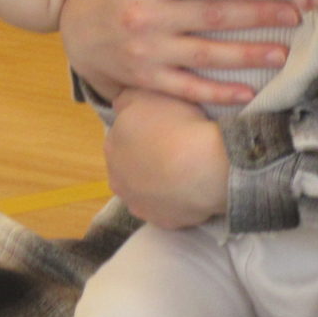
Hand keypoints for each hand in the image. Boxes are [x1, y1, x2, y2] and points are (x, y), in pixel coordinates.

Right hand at [59, 0, 297, 105]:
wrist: (77, 31)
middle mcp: (146, 14)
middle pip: (215, 15)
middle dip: (261, 14)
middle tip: (295, 12)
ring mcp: (147, 49)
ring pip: (208, 53)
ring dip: (249, 54)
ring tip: (283, 52)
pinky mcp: (146, 77)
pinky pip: (188, 86)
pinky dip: (217, 91)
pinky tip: (247, 92)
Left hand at [105, 88, 227, 228]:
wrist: (205, 166)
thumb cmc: (177, 125)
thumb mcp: (147, 95)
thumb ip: (127, 99)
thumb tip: (121, 105)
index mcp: (112, 145)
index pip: (123, 136)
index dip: (144, 131)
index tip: (164, 129)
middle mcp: (117, 177)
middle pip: (131, 165)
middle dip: (147, 158)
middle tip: (174, 148)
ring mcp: (138, 203)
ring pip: (145, 190)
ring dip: (158, 182)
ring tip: (184, 170)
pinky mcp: (160, 222)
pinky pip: (167, 208)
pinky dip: (176, 200)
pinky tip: (190, 189)